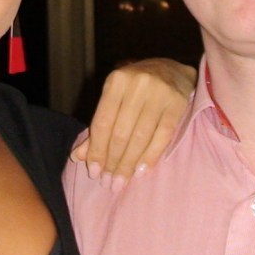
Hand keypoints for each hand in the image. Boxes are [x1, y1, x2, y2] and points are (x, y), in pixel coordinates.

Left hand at [72, 58, 195, 187]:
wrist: (173, 71)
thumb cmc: (136, 90)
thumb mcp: (114, 101)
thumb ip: (98, 128)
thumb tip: (77, 157)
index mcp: (116, 81)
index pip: (102, 122)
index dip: (97, 150)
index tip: (94, 172)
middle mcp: (137, 84)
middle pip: (121, 132)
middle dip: (113, 161)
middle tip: (109, 183)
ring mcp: (159, 93)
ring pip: (140, 136)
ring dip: (129, 163)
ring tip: (122, 182)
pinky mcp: (177, 103)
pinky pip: (162, 136)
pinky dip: (150, 156)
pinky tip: (141, 171)